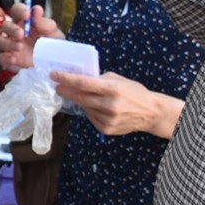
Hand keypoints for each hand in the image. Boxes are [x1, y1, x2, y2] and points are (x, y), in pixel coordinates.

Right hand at [0, 4, 60, 71]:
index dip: (19, 10)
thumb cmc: (51, 43)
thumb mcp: (53, 32)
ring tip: (20, 47)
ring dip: (9, 43)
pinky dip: (5, 58)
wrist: (52, 62)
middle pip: (6, 26)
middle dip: (12, 29)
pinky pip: (1, 58)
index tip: (27, 15)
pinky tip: (14, 59)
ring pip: (0, 41)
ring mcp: (10, 46)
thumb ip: (44, 23)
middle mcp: (14, 32)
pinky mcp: (8, 60)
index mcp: (24, 21)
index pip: (16, 10)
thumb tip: (37, 9)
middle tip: (21, 34)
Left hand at [52, 71, 179, 137]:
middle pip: (80, 98)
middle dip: (66, 91)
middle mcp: (110, 105)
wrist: (150, 113)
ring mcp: (108, 119)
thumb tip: (78, 79)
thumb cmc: (134, 92)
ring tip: (84, 96)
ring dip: (80, 101)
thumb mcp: (119, 80)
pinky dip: (90, 111)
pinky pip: (90, 117)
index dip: (67, 79)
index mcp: (113, 89)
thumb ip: (99, 80)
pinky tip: (97, 107)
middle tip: (58, 87)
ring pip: (84, 108)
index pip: (84, 83)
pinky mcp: (106, 129)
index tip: (54, 75)